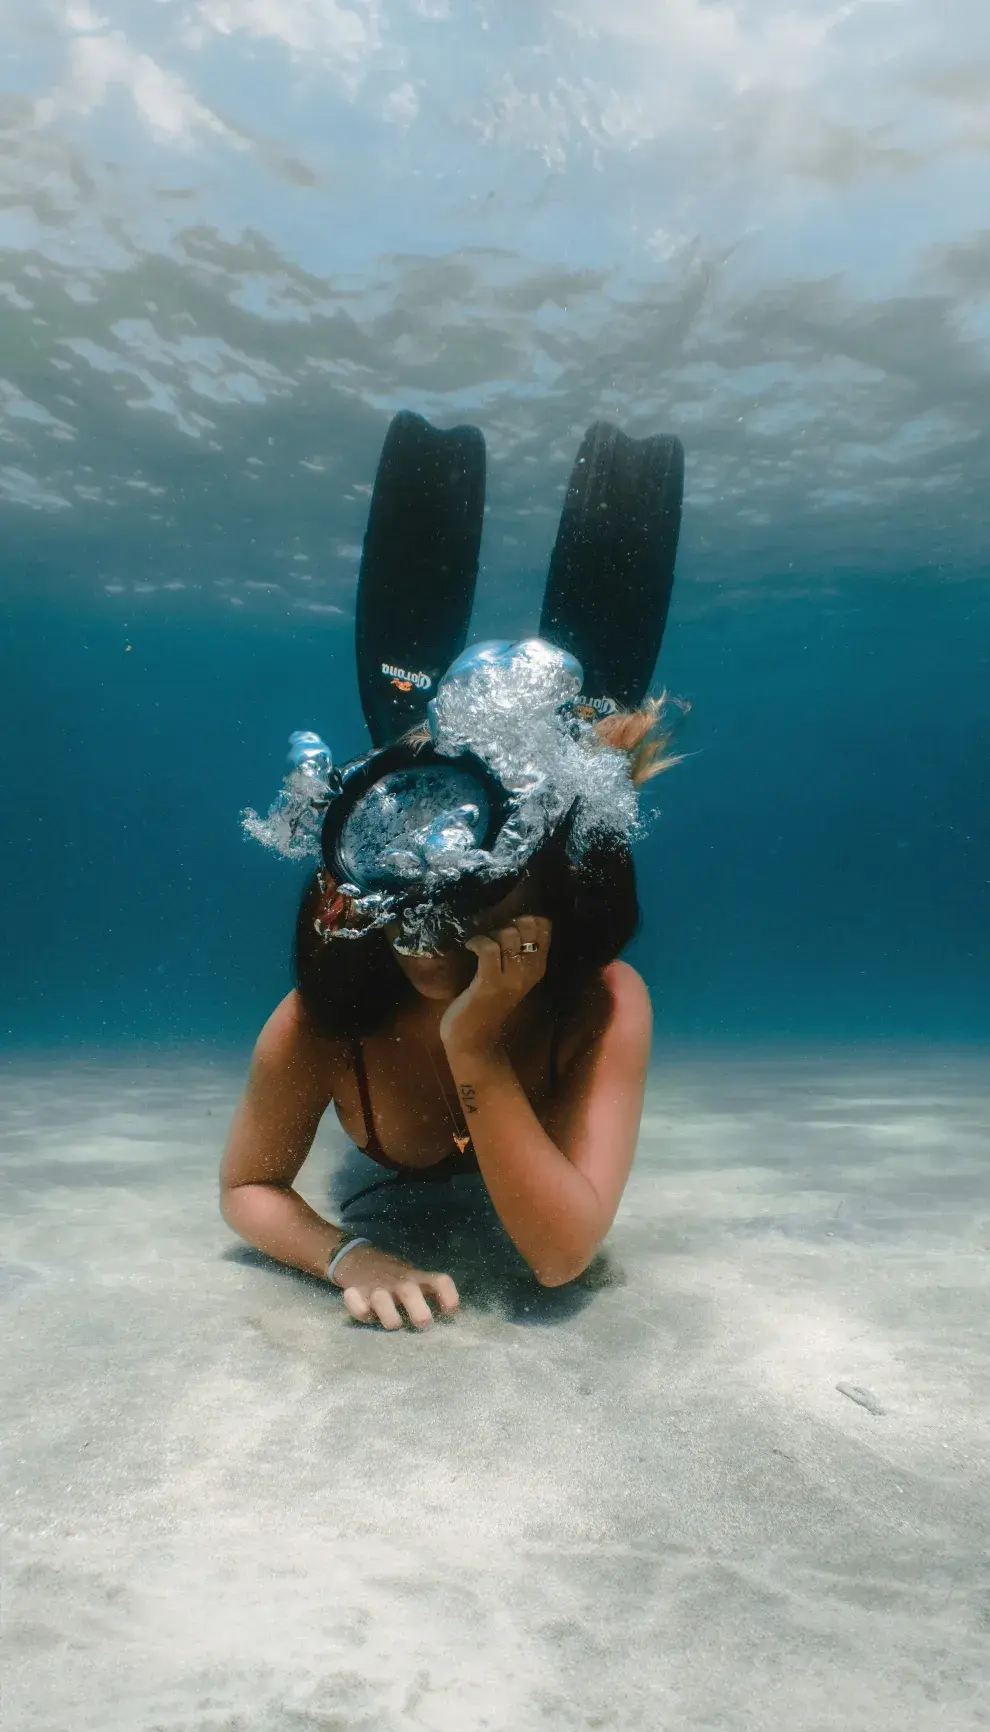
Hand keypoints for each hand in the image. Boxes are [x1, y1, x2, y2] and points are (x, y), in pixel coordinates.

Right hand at [330, 1241, 458, 1330]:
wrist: (358, 1258)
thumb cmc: (396, 1278)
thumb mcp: (416, 1279)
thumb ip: (430, 1295)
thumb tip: (452, 1320)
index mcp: (417, 1279)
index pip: (439, 1281)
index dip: (448, 1294)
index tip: (452, 1311)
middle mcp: (399, 1283)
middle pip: (410, 1292)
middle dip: (418, 1310)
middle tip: (423, 1322)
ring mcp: (376, 1288)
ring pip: (381, 1299)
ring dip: (389, 1315)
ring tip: (394, 1324)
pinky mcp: (355, 1293)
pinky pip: (354, 1302)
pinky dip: (357, 1307)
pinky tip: (364, 1311)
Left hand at [439, 915, 551, 1054]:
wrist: (474, 1039)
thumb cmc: (488, 1004)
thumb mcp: (509, 976)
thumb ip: (515, 953)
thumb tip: (509, 921)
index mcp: (537, 968)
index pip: (545, 928)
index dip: (526, 918)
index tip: (509, 927)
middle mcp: (529, 972)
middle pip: (528, 927)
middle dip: (507, 923)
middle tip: (492, 937)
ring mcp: (510, 979)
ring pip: (509, 936)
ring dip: (491, 933)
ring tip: (481, 945)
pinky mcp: (490, 983)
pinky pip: (488, 949)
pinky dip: (478, 942)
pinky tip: (470, 947)